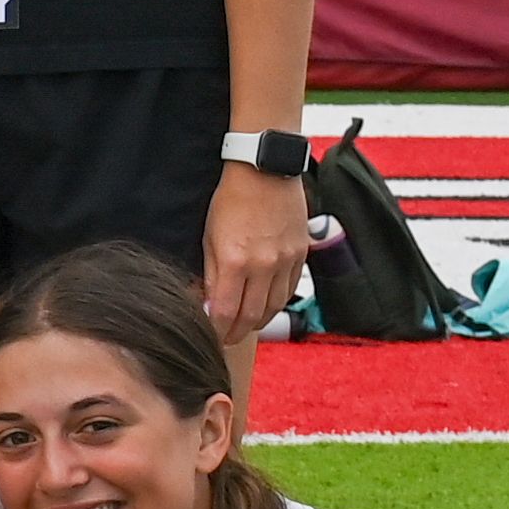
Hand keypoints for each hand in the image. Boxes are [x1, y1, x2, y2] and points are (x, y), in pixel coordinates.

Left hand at [201, 159, 310, 345]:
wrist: (265, 172)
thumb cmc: (230, 200)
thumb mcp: (209, 237)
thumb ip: (211, 275)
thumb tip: (208, 304)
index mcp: (235, 262)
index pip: (226, 312)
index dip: (218, 330)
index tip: (212, 336)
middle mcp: (264, 266)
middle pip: (252, 316)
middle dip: (236, 332)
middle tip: (226, 337)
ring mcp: (286, 261)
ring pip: (274, 307)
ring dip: (258, 321)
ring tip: (244, 324)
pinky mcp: (301, 254)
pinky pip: (290, 290)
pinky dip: (276, 302)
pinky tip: (265, 304)